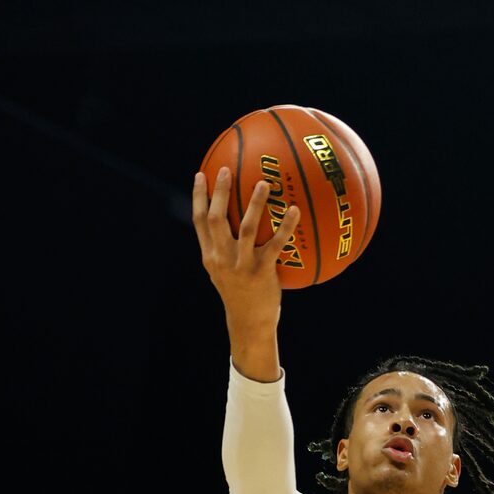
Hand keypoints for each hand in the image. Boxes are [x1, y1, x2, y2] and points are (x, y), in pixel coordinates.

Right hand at [193, 167, 300, 321]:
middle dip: (220, 193)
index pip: (199, 222)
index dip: (198, 197)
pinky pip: (275, 245)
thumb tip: (231, 224)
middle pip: (216, 219)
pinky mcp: (261, 273)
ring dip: (255, 204)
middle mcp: (222, 259)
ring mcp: (241, 266)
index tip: (201, 174)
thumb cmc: (240, 296)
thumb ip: (223, 250)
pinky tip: (294, 210)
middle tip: (226, 169)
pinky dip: (285, 227)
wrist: (249, 325)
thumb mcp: (224, 274)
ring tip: (264, 183)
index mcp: (210, 257)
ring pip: (246, 228)